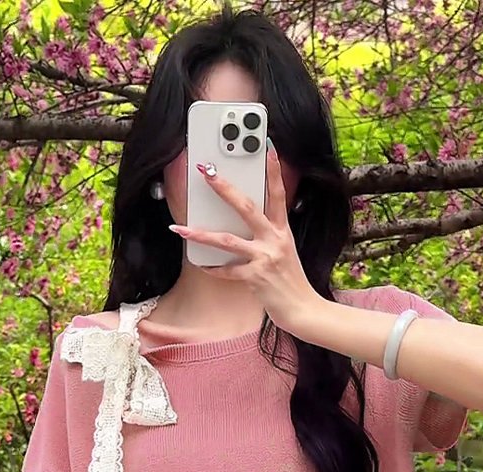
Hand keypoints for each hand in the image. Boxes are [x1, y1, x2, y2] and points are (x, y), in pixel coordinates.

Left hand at [168, 141, 324, 330]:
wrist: (303, 310)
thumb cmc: (291, 283)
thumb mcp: (284, 253)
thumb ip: (268, 239)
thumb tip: (243, 229)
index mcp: (283, 231)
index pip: (278, 194)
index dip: (273, 171)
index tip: (267, 148)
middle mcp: (275, 240)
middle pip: (247, 208)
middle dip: (225, 189)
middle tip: (207, 173)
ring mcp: (265, 258)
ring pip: (226, 240)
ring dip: (199, 234)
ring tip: (178, 228)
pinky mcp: (256, 277)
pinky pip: (227, 271)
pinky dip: (213, 269)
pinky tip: (202, 266)